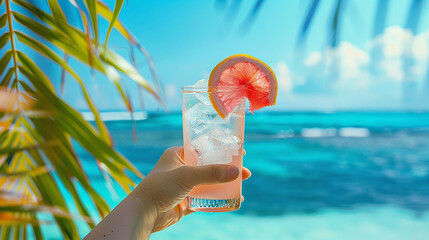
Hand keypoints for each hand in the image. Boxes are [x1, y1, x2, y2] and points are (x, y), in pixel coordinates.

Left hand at [131, 146, 250, 232]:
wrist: (144, 213)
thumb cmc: (160, 187)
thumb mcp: (187, 175)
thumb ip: (212, 173)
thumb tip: (237, 172)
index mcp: (177, 154)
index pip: (203, 148)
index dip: (221, 149)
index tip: (238, 150)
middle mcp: (180, 168)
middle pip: (209, 167)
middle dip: (227, 169)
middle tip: (245, 171)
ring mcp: (183, 186)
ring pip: (208, 183)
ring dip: (224, 184)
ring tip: (241, 186)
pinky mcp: (184, 202)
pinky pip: (205, 199)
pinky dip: (217, 199)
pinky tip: (231, 200)